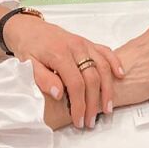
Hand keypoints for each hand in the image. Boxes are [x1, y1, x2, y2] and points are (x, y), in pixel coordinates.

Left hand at [6, 16, 124, 128]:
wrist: (30, 28)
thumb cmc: (29, 47)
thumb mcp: (28, 65)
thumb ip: (43, 79)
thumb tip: (58, 94)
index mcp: (60, 54)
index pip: (75, 84)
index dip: (79, 104)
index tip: (78, 119)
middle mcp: (76, 48)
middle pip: (92, 78)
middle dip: (93, 103)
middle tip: (90, 120)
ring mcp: (84, 44)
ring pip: (103, 66)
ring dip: (108, 89)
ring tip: (107, 107)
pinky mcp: (88, 43)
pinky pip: (106, 52)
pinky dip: (115, 63)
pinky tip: (120, 75)